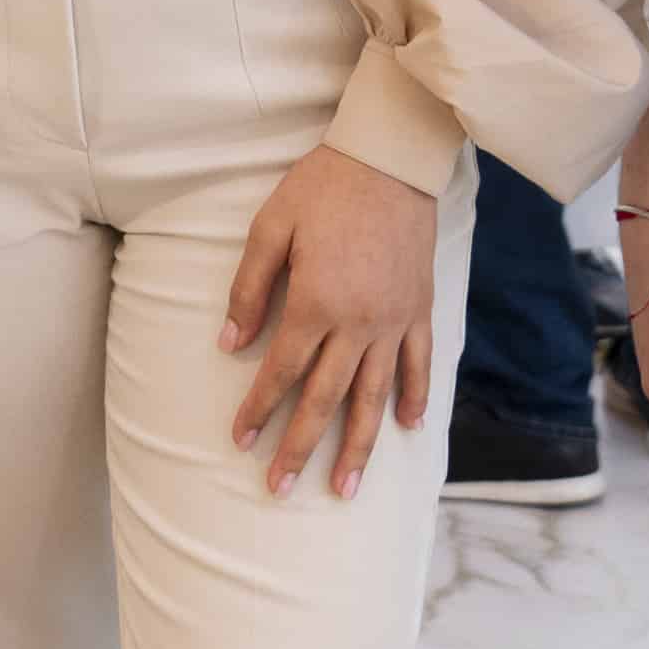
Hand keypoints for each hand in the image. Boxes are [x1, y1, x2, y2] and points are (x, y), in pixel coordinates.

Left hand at [223, 144, 436, 500]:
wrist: (389, 159)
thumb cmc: (321, 188)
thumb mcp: (270, 228)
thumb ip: (249, 289)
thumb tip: (228, 344)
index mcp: (316, 302)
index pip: (281, 371)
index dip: (259, 408)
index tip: (241, 440)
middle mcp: (358, 322)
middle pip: (325, 398)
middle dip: (301, 447)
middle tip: (281, 488)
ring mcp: (394, 319)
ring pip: (375, 396)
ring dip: (359, 445)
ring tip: (346, 487)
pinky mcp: (420, 308)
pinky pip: (419, 364)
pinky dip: (415, 397)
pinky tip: (407, 427)